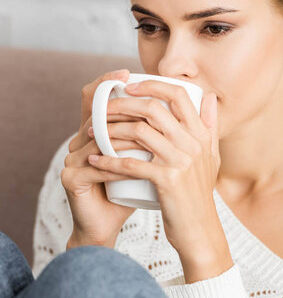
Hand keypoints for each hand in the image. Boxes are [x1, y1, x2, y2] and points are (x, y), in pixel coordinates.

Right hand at [62, 69, 148, 246]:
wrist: (108, 225)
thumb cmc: (131, 190)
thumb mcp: (149, 159)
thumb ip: (164, 134)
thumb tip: (196, 103)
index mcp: (93, 132)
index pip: (95, 99)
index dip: (106, 82)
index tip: (128, 73)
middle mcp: (77, 141)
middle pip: (95, 114)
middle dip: (123, 109)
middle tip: (149, 107)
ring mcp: (71, 159)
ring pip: (100, 141)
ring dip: (126, 140)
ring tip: (152, 140)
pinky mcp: (71, 179)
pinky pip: (97, 169)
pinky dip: (119, 168)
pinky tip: (137, 169)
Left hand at [87, 79, 228, 261]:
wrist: (199, 230)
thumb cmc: (198, 194)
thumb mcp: (211, 158)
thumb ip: (210, 127)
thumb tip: (210, 96)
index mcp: (202, 135)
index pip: (179, 95)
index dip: (152, 85)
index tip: (129, 88)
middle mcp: (194, 144)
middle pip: (154, 108)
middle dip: (123, 105)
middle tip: (103, 110)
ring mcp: (181, 162)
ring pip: (139, 132)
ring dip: (111, 130)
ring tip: (94, 134)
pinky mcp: (167, 181)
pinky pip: (131, 164)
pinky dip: (108, 161)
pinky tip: (94, 161)